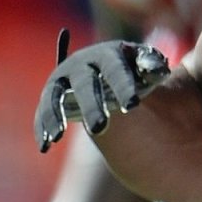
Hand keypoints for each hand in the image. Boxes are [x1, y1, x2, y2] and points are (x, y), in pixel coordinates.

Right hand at [36, 28, 170, 150]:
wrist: (110, 69)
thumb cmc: (136, 70)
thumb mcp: (147, 66)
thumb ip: (153, 67)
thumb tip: (159, 71)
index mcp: (108, 55)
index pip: (115, 70)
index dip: (123, 86)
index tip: (132, 105)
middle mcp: (81, 64)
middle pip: (84, 84)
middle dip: (90, 105)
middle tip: (100, 128)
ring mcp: (62, 79)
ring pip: (53, 96)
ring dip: (54, 115)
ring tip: (58, 137)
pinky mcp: (50, 96)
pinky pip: (43, 112)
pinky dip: (42, 127)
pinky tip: (45, 146)